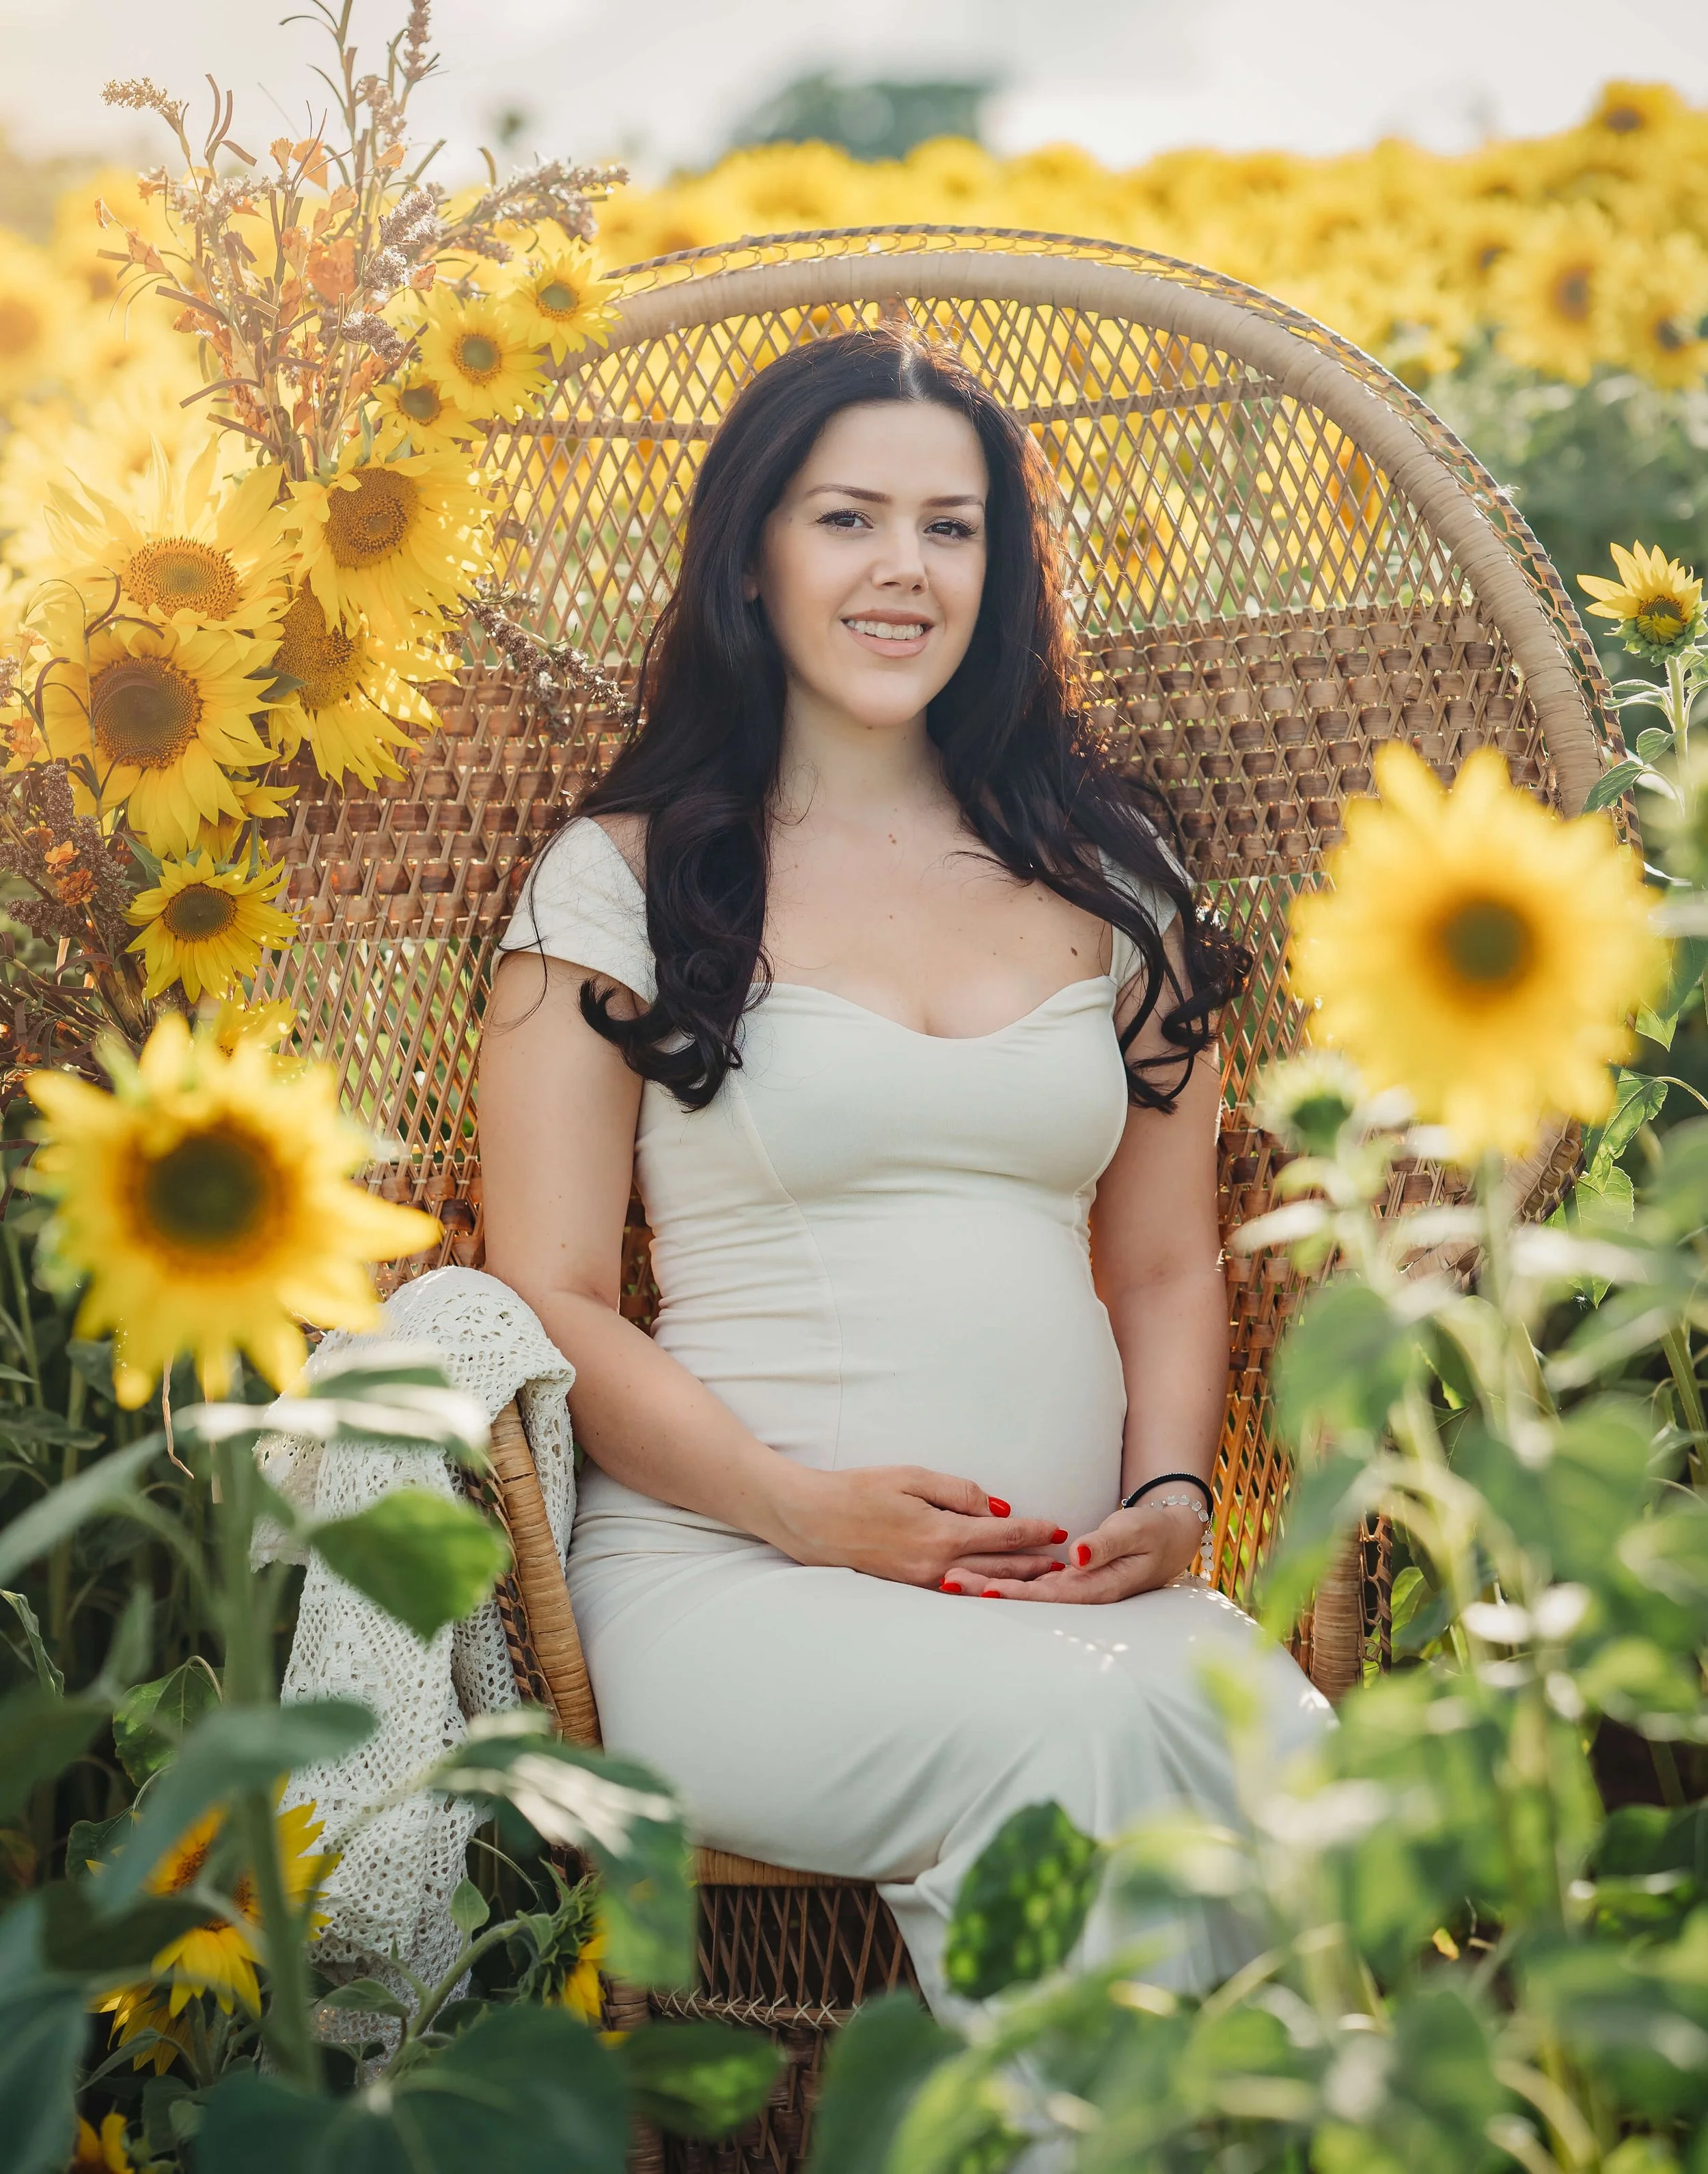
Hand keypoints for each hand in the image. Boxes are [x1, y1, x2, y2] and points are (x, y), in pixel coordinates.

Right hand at [767, 1463, 1067, 1588]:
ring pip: (981, 1582)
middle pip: (1000, 1566)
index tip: (1059, 1529)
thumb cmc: (859, 1491)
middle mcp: (938, 1565)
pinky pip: (957, 1589)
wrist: (811, 1520)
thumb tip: (998, 1507)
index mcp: (942, 1534)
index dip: (1034, 1531)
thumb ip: (959, 1492)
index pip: (1003, 1534)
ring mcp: (923, 1581)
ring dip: (1014, 1580)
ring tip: (1041, 1579)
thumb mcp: (911, 1477)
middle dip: (1034, 1563)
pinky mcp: (910, 1586)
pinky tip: (995, 1586)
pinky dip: (983, 1586)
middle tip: (1065, 1563)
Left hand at [946, 1500, 1203, 1602]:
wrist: (1168, 1537)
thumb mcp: (1134, 1531)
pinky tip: (976, 1579)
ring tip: (949, 1581)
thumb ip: (1106, 1544)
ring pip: (1025, 1591)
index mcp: (1096, 1587)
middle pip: (1028, 1598)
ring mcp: (1073, 1586)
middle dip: (987, 1590)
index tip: (983, 1590)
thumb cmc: (1152, 1531)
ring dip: (988, 1586)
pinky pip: (1031, 1582)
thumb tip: (1077, 1555)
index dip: (1014, 1593)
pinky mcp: (1068, 1577)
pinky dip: (1003, 1579)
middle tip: (949, 1583)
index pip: (1047, 1594)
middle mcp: (1080, 1592)